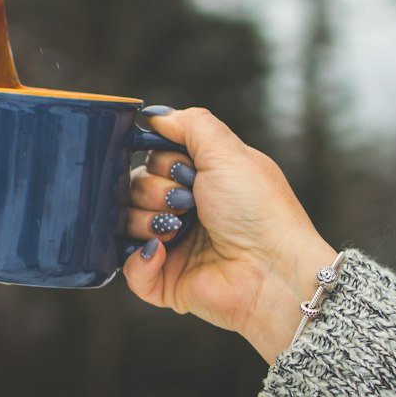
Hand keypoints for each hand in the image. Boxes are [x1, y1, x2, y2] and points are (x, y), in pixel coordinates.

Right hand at [123, 108, 336, 363]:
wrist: (271, 268)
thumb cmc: (259, 210)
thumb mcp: (229, 153)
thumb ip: (192, 124)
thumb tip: (155, 115)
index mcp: (202, 181)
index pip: (154, 159)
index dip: (160, 160)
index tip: (181, 167)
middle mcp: (185, 211)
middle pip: (134, 188)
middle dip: (153, 191)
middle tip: (185, 201)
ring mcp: (172, 246)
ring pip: (125, 223)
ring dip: (146, 221)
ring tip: (177, 229)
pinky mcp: (164, 281)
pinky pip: (127, 267)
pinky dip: (139, 258)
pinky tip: (161, 251)